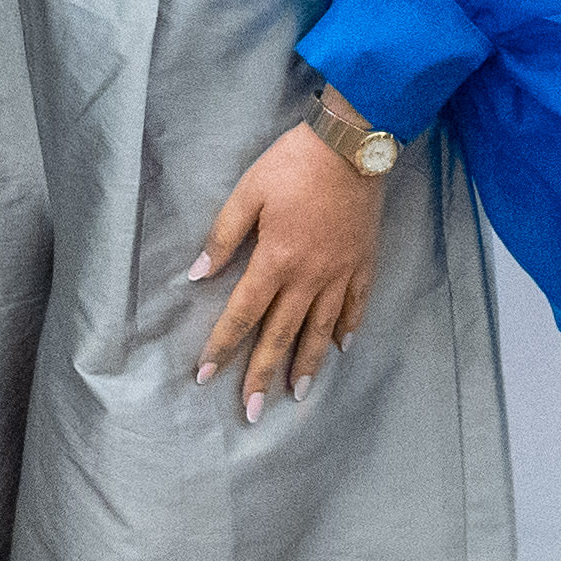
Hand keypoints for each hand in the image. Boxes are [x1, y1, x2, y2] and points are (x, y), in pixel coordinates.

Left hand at [189, 112, 383, 422]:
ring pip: (321, 331)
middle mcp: (309, 277)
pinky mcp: (364, 264)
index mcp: (276, 261)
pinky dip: (348, 330)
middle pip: (281, 335)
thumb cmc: (292, 164)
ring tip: (296, 395)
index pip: (243, 314)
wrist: (350, 147)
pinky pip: (356, 307)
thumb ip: (223, 237)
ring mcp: (341, 274)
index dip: (222, 346)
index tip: (205, 375)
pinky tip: (341, 350)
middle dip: (263, 375)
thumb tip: (197, 274)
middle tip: (253, 412)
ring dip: (307, 365)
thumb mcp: (248, 193)